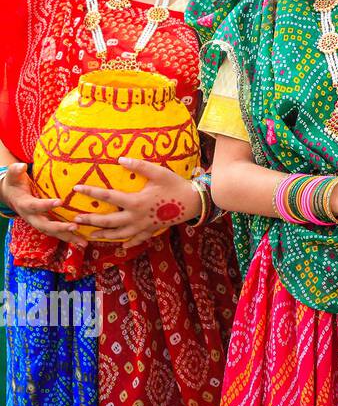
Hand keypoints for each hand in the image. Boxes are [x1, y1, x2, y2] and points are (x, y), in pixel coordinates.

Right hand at [2, 162, 82, 245]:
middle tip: (75, 226)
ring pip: (53, 233)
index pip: (35, 206)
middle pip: (45, 225)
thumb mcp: (13, 175)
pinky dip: (69, 238)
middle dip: (60, 227)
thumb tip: (22, 165)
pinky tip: (83, 241)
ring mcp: (39, 222)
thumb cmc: (15, 183)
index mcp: (25, 204)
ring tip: (83, 242)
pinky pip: (57, 233)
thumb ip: (16, 170)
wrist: (11, 195)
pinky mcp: (46, 225)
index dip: (46, 205)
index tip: (60, 201)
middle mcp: (32, 217)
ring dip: (68, 237)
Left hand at [72, 157, 198, 246]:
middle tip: (76, 219)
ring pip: (120, 233)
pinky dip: (129, 243)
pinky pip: (138, 239)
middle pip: (108, 221)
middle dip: (91, 220)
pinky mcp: (152, 229)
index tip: (76, 188)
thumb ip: (139, 166)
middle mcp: (136, 217)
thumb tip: (120, 159)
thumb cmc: (175, 185)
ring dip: (104, 234)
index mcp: (135, 202)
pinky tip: (123, 246)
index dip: (91, 192)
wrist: (194, 202)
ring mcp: (144, 225)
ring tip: (91, 234)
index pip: (107, 197)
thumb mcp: (158, 172)